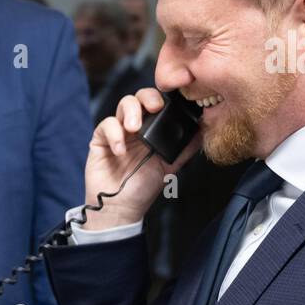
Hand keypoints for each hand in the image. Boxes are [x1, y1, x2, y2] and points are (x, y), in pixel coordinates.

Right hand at [80, 88, 201, 230]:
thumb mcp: (170, 166)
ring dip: (131, 112)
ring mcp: (118, 132)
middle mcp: (136, 127)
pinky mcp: (101, 140)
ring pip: (123, 105)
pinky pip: (106, 125)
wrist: (122, 207)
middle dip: (147, 98)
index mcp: (152, 130)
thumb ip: (185, 148)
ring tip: (134, 129)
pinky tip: (120, 151)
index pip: (157, 104)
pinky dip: (114, 134)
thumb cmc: (144, 187)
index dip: (163, 98)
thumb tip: (203, 130)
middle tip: (154, 108)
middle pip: (140, 97)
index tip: (170, 104)